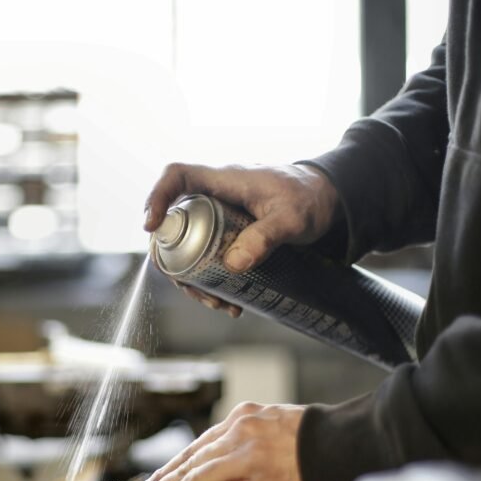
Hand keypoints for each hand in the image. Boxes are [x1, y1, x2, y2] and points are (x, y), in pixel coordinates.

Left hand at [128, 401, 307, 480]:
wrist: (353, 445)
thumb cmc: (322, 442)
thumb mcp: (280, 425)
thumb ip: (252, 438)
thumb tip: (230, 461)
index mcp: (244, 416)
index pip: (197, 445)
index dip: (171, 468)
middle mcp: (240, 433)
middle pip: (188, 463)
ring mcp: (247, 459)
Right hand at [144, 163, 338, 316]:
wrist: (328, 200)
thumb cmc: (311, 198)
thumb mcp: (292, 219)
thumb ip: (266, 238)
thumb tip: (233, 265)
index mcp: (224, 181)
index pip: (177, 176)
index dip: (157, 197)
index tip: (151, 227)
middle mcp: (215, 196)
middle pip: (175, 222)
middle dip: (175, 260)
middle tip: (190, 288)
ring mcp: (220, 215)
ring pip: (189, 245)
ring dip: (194, 278)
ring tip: (217, 304)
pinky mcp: (229, 233)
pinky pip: (207, 255)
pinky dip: (211, 280)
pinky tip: (229, 301)